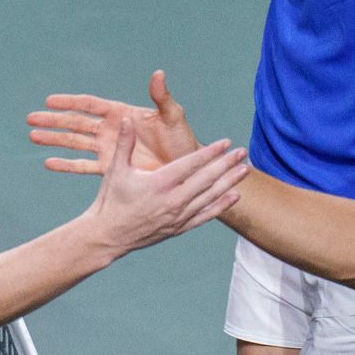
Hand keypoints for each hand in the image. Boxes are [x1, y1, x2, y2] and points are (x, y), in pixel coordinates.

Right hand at [30, 71, 201, 173]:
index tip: (49, 100)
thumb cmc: (182, 139)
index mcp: (121, 114)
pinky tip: (49, 163)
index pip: (90, 105)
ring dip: (54, 140)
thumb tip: (158, 74)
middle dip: (53, 121)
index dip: (70, 102)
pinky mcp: (112, 168)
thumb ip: (161, 97)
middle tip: (30, 118)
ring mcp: (109, 149)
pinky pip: (84, 166)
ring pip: (75, 143)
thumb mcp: (173, 116)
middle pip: (76, 123)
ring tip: (33, 137)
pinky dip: (67, 165)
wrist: (186, 169)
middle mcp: (111, 130)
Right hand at [84, 119, 246, 256]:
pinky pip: (205, 216)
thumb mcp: (115, 170)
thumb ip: (124, 144)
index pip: (191, 164)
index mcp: (159, 183)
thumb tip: (128, 119)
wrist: (108, 236)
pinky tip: (234, 196)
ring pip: (210, 197)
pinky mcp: (179, 228)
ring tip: (245, 170)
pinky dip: (221, 206)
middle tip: (243, 152)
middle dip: (226, 164)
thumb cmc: (111, 200)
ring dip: (229, 182)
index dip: (211, 152)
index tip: (226, 143)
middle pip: (206, 179)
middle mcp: (172, 200)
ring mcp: (177, 216)